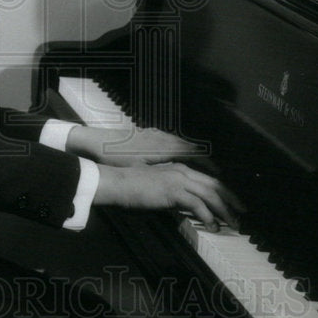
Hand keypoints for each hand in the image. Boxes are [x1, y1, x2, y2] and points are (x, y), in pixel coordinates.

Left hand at [67, 125, 214, 169]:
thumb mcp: (142, 172)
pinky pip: (172, 141)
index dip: (209, 165)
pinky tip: (180, 158)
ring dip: (194, 154)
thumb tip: (182, 183)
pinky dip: (181, 150)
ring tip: (204, 166)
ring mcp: (156, 134)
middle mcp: (164, 137)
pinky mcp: (149, 134)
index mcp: (165, 147)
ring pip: (182, 143)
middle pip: (192, 147)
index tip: (221, 175)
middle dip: (206, 160)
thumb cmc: (117, 159)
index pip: (195, 154)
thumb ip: (163, 175)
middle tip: (218, 172)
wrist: (96, 141)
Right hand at [93, 162, 242, 231]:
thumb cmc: (132, 188)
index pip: (208, 179)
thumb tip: (184, 209)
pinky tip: (213, 227)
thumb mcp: (157, 190)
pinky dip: (208, 217)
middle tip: (242, 214)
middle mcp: (183, 171)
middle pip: (215, 184)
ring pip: (211, 194)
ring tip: (233, 224)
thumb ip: (172, 195)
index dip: (224, 191)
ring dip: (224, 211)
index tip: (233, 204)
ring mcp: (179, 179)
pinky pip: (198, 204)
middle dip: (232, 200)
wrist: (118, 183)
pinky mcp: (173, 191)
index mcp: (180, 169)